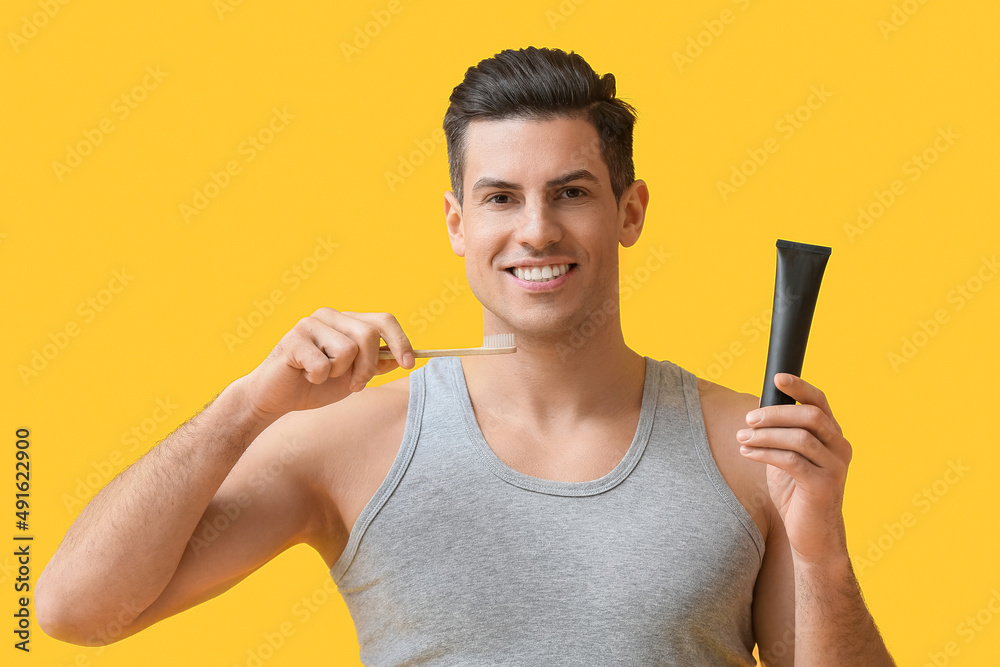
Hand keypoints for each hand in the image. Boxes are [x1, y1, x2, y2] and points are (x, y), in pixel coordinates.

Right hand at [240, 308, 414, 419]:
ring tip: (321, 376)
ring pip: (348, 350)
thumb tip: (402, 357)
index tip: (408, 364)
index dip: (401, 341)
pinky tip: (305, 376)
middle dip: (368, 367)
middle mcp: (330, 315)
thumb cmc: (315, 385)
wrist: (276, 398)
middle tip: (355, 385)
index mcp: (346, 320)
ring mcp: (310, 324)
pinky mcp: (293, 339)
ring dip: (339, 374)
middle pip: (369, 334)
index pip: (383, 320)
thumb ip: (375, 364)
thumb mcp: (352, 376)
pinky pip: (323, 364)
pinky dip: (318, 379)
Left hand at [737, 373, 852, 562]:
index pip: (820, 402)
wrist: (812, 535)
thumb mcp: (789, 457)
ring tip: (742, 438)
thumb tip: (759, 411)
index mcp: (833, 436)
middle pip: (810, 416)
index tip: (777, 378)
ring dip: (766, 435)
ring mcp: (835, 467)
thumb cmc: (796, 493)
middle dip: (775, 414)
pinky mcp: (823, 485)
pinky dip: (765, 453)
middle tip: (748, 419)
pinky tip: (747, 453)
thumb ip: (782, 435)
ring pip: (800, 438)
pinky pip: (791, 461)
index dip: (800, 387)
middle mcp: (840, 448)